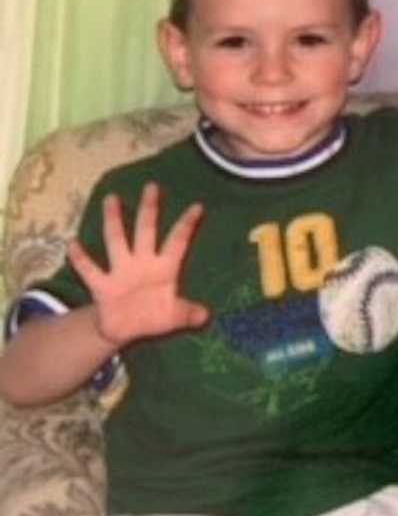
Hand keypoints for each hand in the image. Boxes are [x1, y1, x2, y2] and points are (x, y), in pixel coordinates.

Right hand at [67, 182, 208, 347]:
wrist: (123, 329)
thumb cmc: (152, 317)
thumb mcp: (174, 317)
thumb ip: (189, 313)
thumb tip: (205, 316)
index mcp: (163, 268)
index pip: (177, 242)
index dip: (187, 226)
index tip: (199, 207)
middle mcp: (141, 263)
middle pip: (146, 231)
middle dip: (149, 210)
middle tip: (152, 186)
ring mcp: (120, 272)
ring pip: (116, 241)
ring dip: (113, 221)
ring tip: (112, 198)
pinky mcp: (102, 286)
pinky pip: (90, 270)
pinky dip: (81, 259)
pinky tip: (72, 243)